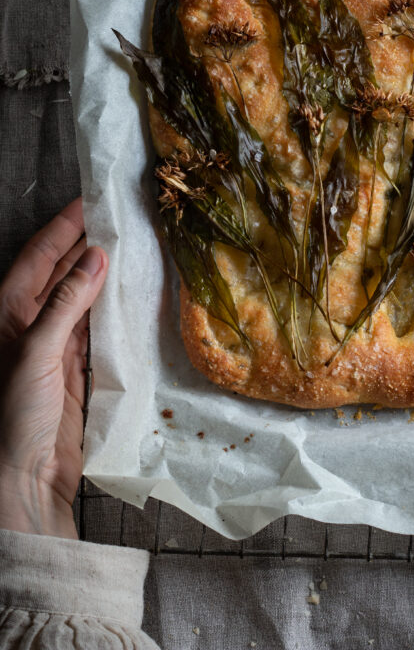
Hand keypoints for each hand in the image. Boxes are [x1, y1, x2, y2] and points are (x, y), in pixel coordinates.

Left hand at [0, 198, 107, 537]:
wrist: (26, 479)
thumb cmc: (16, 416)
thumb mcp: (36, 352)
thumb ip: (66, 303)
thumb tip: (96, 257)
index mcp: (7, 313)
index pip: (39, 256)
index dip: (64, 226)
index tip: (92, 200)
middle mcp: (28, 323)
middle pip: (61, 272)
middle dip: (87, 243)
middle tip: (121, 218)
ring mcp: (54, 345)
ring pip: (81, 297)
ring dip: (103, 274)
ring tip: (133, 247)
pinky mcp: (77, 368)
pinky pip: (97, 327)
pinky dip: (113, 308)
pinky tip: (132, 293)